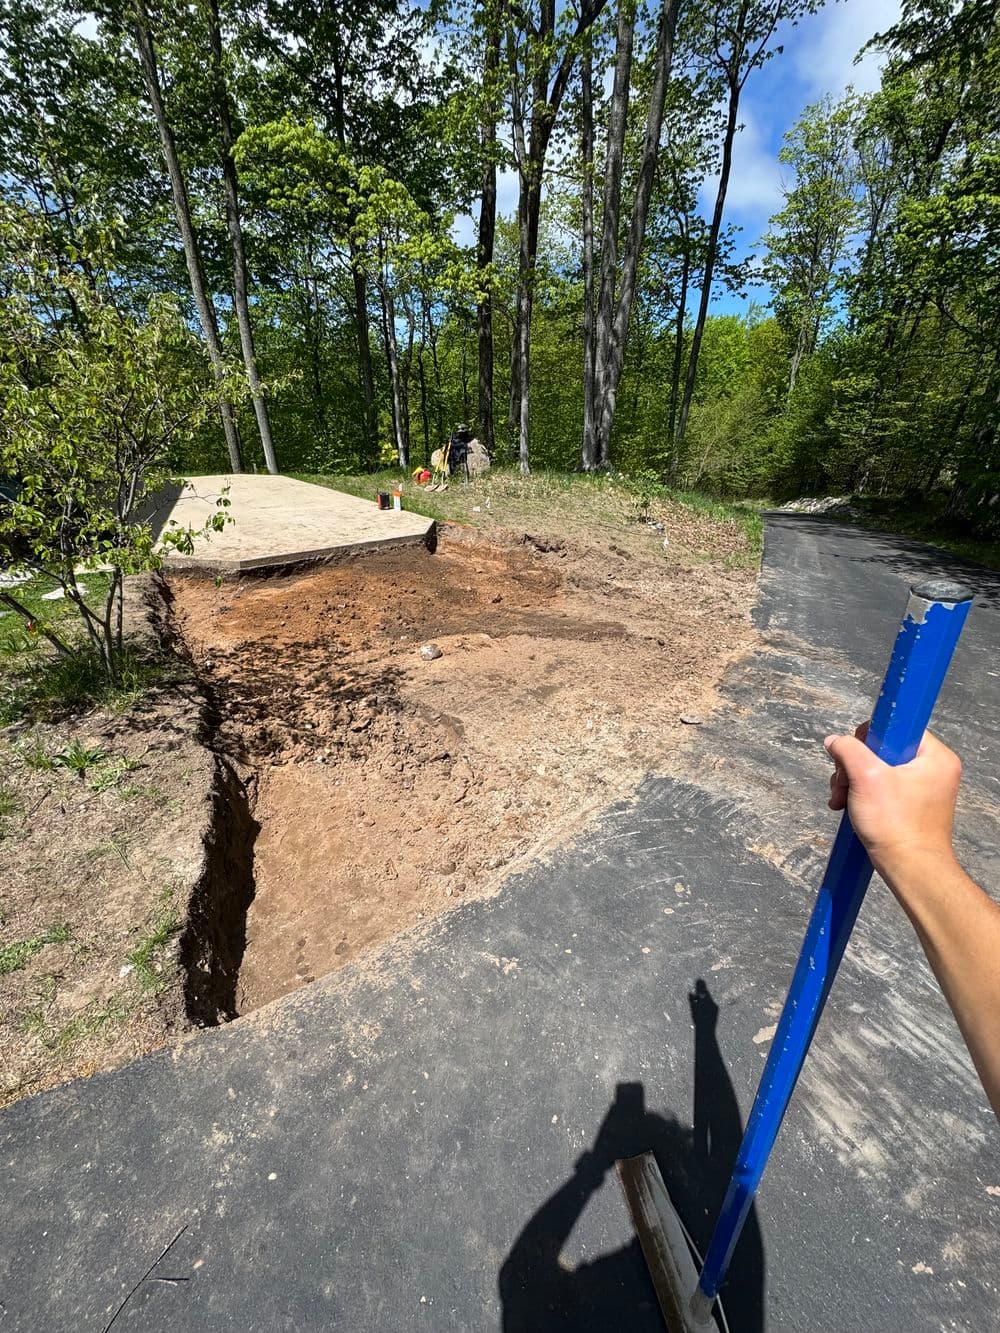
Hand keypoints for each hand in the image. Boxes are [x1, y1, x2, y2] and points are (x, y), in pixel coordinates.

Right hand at [824, 725, 961, 884]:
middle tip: (843, 785)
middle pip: (882, 749)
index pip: (896, 727)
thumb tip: (834, 741)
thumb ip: (848, 750)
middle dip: (854, 767)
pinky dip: (862, 794)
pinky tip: (848, 807)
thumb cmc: (896, 826)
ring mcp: (923, 788)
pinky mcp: (912, 804)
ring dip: (853, 782)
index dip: (869, 738)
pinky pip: (882, 787)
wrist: (910, 869)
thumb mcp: (865, 777)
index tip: (856, 757)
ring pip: (877, 769)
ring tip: (841, 801)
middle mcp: (934, 769)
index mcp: (935, 756)